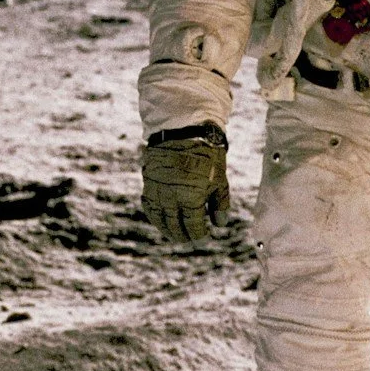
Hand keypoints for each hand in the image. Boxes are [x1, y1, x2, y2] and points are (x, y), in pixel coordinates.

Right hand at [142, 125, 230, 241]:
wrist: (183, 130)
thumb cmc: (207, 154)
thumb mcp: (220, 179)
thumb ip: (220, 204)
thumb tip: (219, 224)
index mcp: (190, 199)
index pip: (193, 227)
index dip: (198, 236)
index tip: (202, 239)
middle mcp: (171, 198)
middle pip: (175, 226)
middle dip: (183, 235)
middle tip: (189, 240)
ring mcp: (157, 191)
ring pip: (160, 219)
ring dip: (168, 229)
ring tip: (175, 235)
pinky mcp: (148, 183)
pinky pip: (149, 206)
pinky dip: (155, 216)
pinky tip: (161, 220)